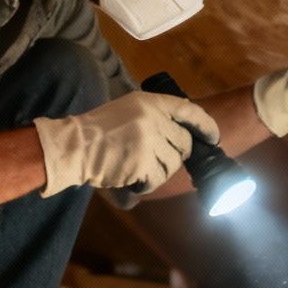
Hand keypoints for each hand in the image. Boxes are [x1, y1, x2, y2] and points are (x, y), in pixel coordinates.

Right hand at [33, 92, 219, 195]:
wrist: (73, 145)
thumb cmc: (97, 131)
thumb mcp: (127, 110)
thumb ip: (154, 117)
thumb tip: (184, 136)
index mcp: (149, 102)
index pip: (189, 110)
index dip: (205, 125)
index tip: (214, 137)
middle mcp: (153, 118)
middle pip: (184, 143)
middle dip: (175, 156)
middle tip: (152, 160)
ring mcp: (148, 139)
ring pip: (172, 164)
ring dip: (157, 173)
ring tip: (134, 168)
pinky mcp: (142, 162)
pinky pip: (156, 180)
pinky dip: (144, 185)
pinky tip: (128, 178)